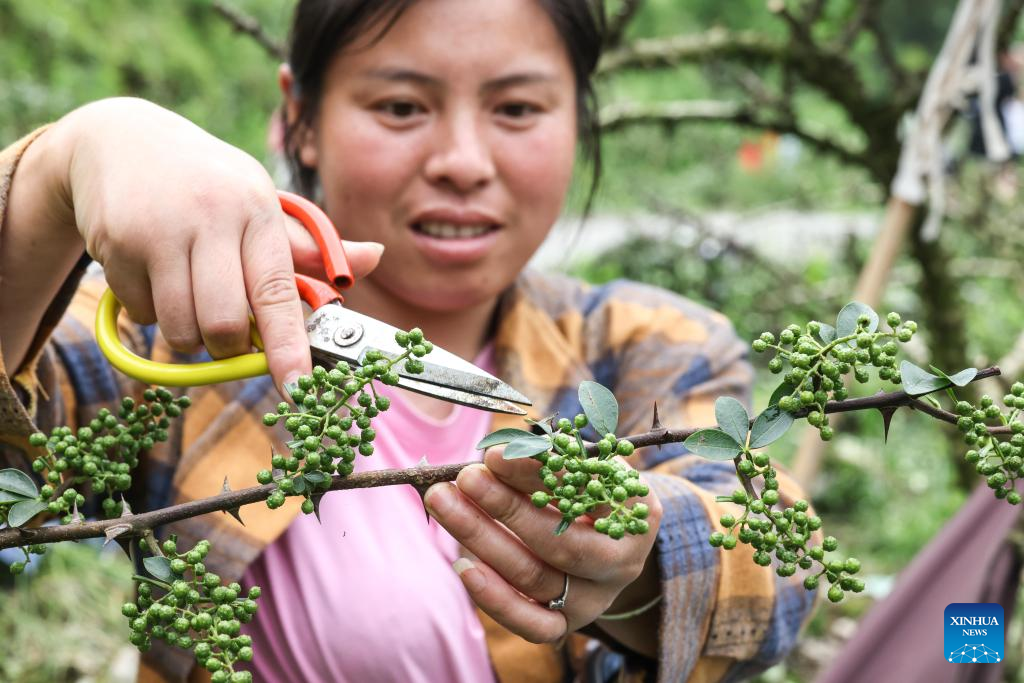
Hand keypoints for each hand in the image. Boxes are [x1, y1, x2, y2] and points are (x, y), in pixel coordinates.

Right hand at [62, 98, 382, 390]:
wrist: (123, 141)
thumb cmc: (211, 185)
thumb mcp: (261, 205)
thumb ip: (311, 248)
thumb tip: (375, 258)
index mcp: (257, 211)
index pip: (277, 291)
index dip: (289, 346)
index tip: (299, 387)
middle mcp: (210, 217)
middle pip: (222, 324)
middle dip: (228, 348)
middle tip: (228, 333)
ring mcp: (159, 229)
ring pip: (179, 328)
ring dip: (189, 334)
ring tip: (191, 297)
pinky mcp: (116, 243)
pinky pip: (141, 313)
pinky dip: (151, 312)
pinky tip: (154, 273)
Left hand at [424, 447, 662, 644]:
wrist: (607, 541)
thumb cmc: (588, 490)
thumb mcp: (580, 465)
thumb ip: (547, 461)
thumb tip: (496, 456)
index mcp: (634, 514)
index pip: (583, 492)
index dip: (536, 474)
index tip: (494, 455)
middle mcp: (621, 563)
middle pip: (559, 542)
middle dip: (505, 507)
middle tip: (466, 477)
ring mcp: (594, 599)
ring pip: (534, 577)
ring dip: (482, 538)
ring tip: (444, 502)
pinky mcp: (566, 625)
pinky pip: (531, 623)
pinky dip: (494, 597)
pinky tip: (462, 565)